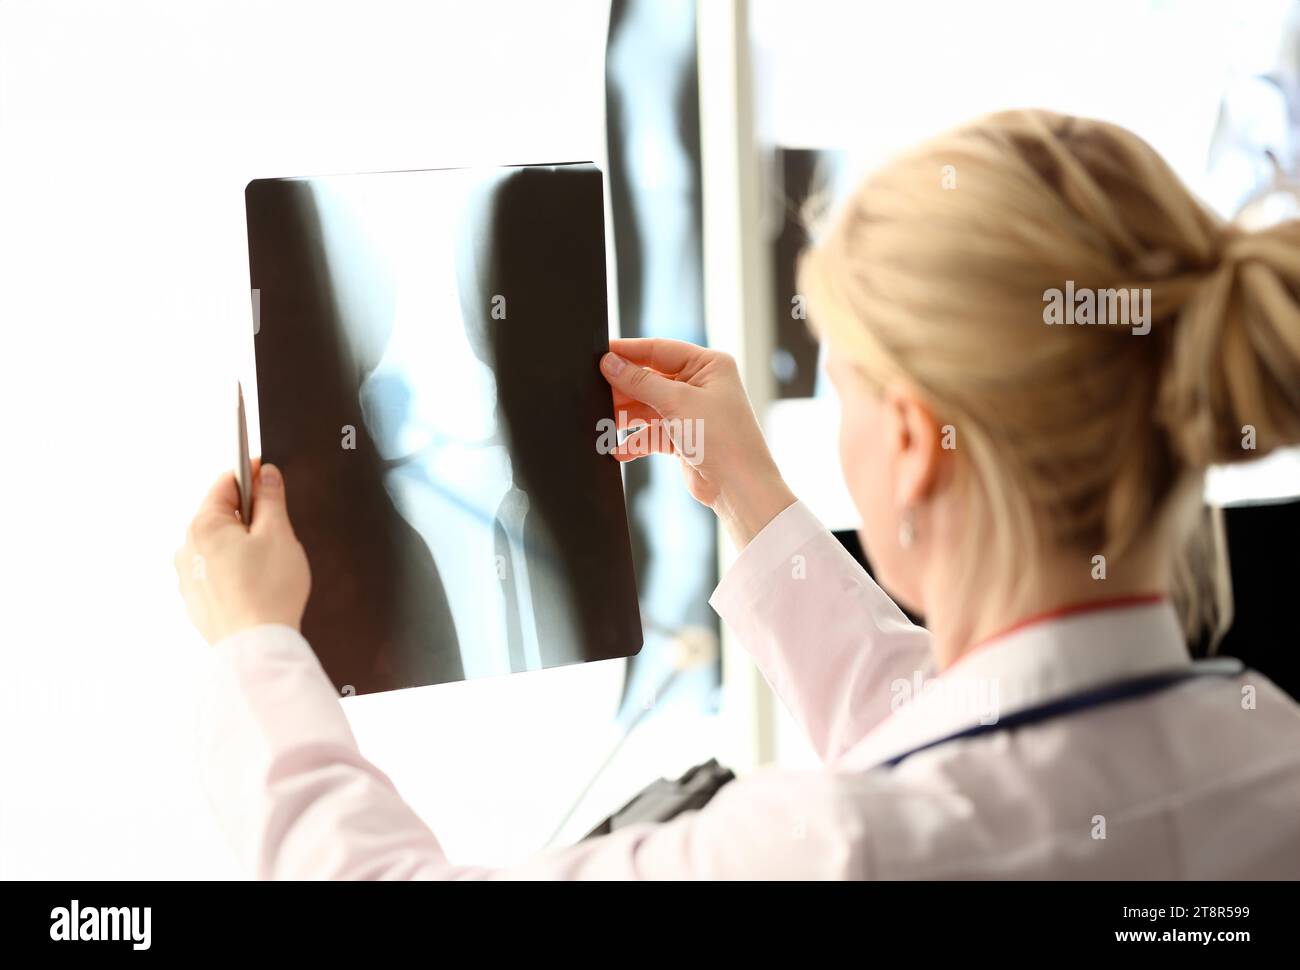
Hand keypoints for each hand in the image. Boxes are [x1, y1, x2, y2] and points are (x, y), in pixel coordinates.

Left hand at [175, 461, 310, 644]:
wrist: (257, 646)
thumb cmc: (268, 590)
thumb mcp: (279, 534)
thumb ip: (270, 499)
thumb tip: (266, 475)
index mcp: (204, 525)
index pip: (227, 483)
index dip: (253, 475)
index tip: (271, 475)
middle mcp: (187, 547)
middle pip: (221, 514)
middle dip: (250, 516)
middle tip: (279, 532)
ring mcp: (188, 576)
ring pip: (219, 544)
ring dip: (242, 544)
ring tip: (268, 565)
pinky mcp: (195, 599)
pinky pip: (216, 571)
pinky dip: (235, 569)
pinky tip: (256, 585)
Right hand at [600, 338, 796, 547]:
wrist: (738, 488)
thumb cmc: (723, 439)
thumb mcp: (678, 403)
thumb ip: (640, 382)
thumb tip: (610, 363)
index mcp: (708, 365)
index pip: (659, 350)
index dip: (628, 352)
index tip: (599, 354)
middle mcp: (700, 385)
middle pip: (649, 379)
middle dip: (624, 389)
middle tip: (594, 393)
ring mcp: (690, 412)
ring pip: (646, 407)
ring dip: (625, 417)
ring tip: (603, 423)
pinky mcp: (682, 437)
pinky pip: (650, 433)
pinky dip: (635, 441)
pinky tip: (618, 450)